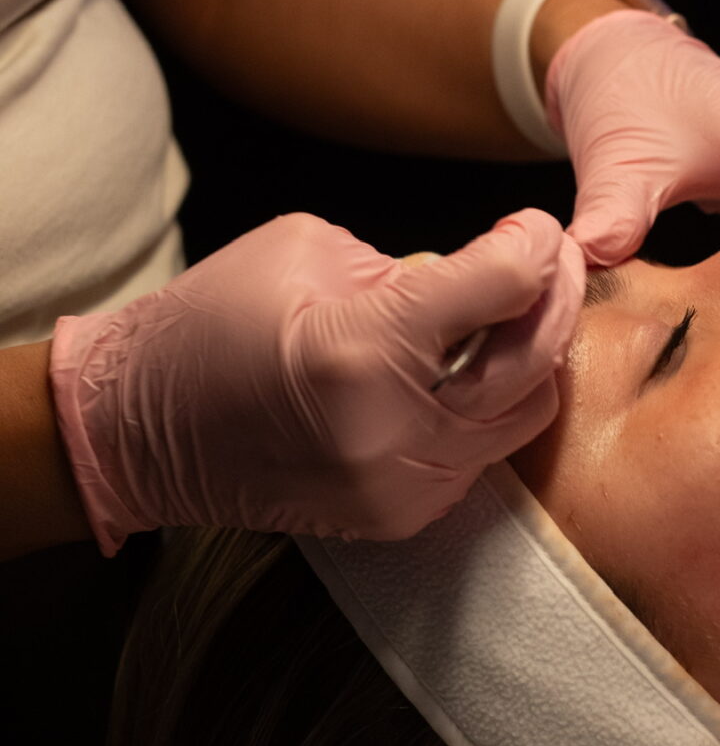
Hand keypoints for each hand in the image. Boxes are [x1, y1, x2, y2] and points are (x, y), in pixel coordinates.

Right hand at [48, 208, 584, 552]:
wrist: (139, 431)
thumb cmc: (210, 323)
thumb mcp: (306, 250)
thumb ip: (410, 263)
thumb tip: (490, 271)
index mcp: (361, 350)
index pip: (501, 288)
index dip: (532, 247)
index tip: (531, 226)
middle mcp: (391, 431)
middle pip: (533, 362)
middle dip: (553, 297)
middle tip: (552, 260)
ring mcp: (399, 488)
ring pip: (522, 418)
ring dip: (532, 359)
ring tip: (517, 313)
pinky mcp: (400, 519)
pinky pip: (481, 456)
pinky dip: (490, 407)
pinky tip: (472, 368)